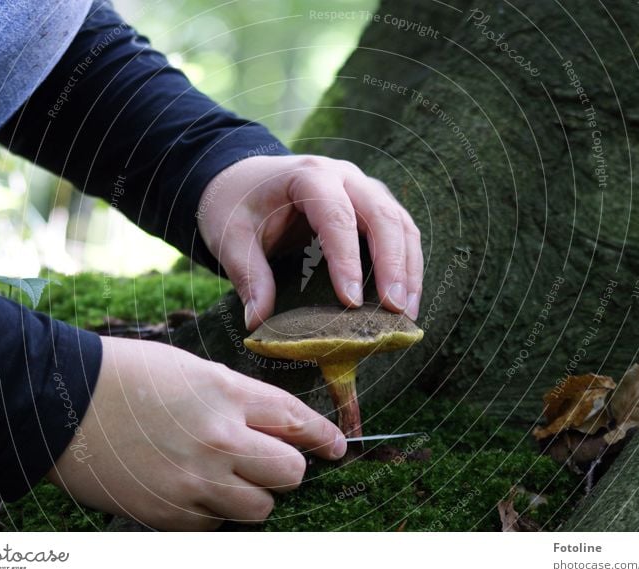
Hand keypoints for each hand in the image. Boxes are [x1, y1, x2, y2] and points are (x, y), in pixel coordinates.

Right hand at [47, 336, 345, 529]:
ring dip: (253, 492)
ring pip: (261, 506)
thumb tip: (277, 428)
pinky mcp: (170, 515)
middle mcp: (218, 441)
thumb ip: (240, 400)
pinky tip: (189, 486)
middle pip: (291, 472)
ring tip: (224, 473)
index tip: (335, 446)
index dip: (323, 436)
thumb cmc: (128, 376)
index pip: (297, 422)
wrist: (62, 404)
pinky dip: (213, 508)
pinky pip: (216, 522)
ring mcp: (194, 483)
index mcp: (227, 395)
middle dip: (288, 466)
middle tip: (270, 458)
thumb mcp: (194, 371)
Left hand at [197, 154, 423, 328]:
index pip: (336, 216)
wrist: (244, 179)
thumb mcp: (230, 237)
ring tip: (406, 313)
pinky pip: (400, 231)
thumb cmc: (236, 204)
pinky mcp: (372, 206)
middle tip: (394, 310)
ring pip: (400, 222)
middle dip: (393, 264)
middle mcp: (344, 176)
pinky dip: (407, 264)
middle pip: (382, 215)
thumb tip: (258, 321)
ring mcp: (363, 188)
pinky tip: (404, 299)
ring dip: (408, 268)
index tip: (350, 303)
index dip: (347, 260)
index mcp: (308, 176)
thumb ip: (247, 275)